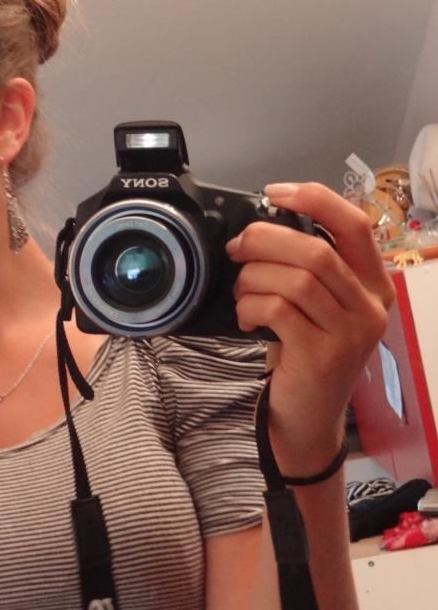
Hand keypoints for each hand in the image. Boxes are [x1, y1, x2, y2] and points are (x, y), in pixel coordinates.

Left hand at [225, 182, 394, 473]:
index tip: (275, 192)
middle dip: (265, 241)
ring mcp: (351, 332)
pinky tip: (246, 318)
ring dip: (253, 278)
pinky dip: (252, 306)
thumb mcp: (314, 306)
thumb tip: (260, 228)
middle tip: (237, 250)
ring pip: (295, 279)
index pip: (354, 224)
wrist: (305, 416)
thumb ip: (304, 269)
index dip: (314, 200)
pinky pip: (279, 310)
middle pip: (316, 250)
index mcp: (372, 284)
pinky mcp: (324, 355)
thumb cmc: (303, 353)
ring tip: (241, 293)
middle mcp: (371, 306)